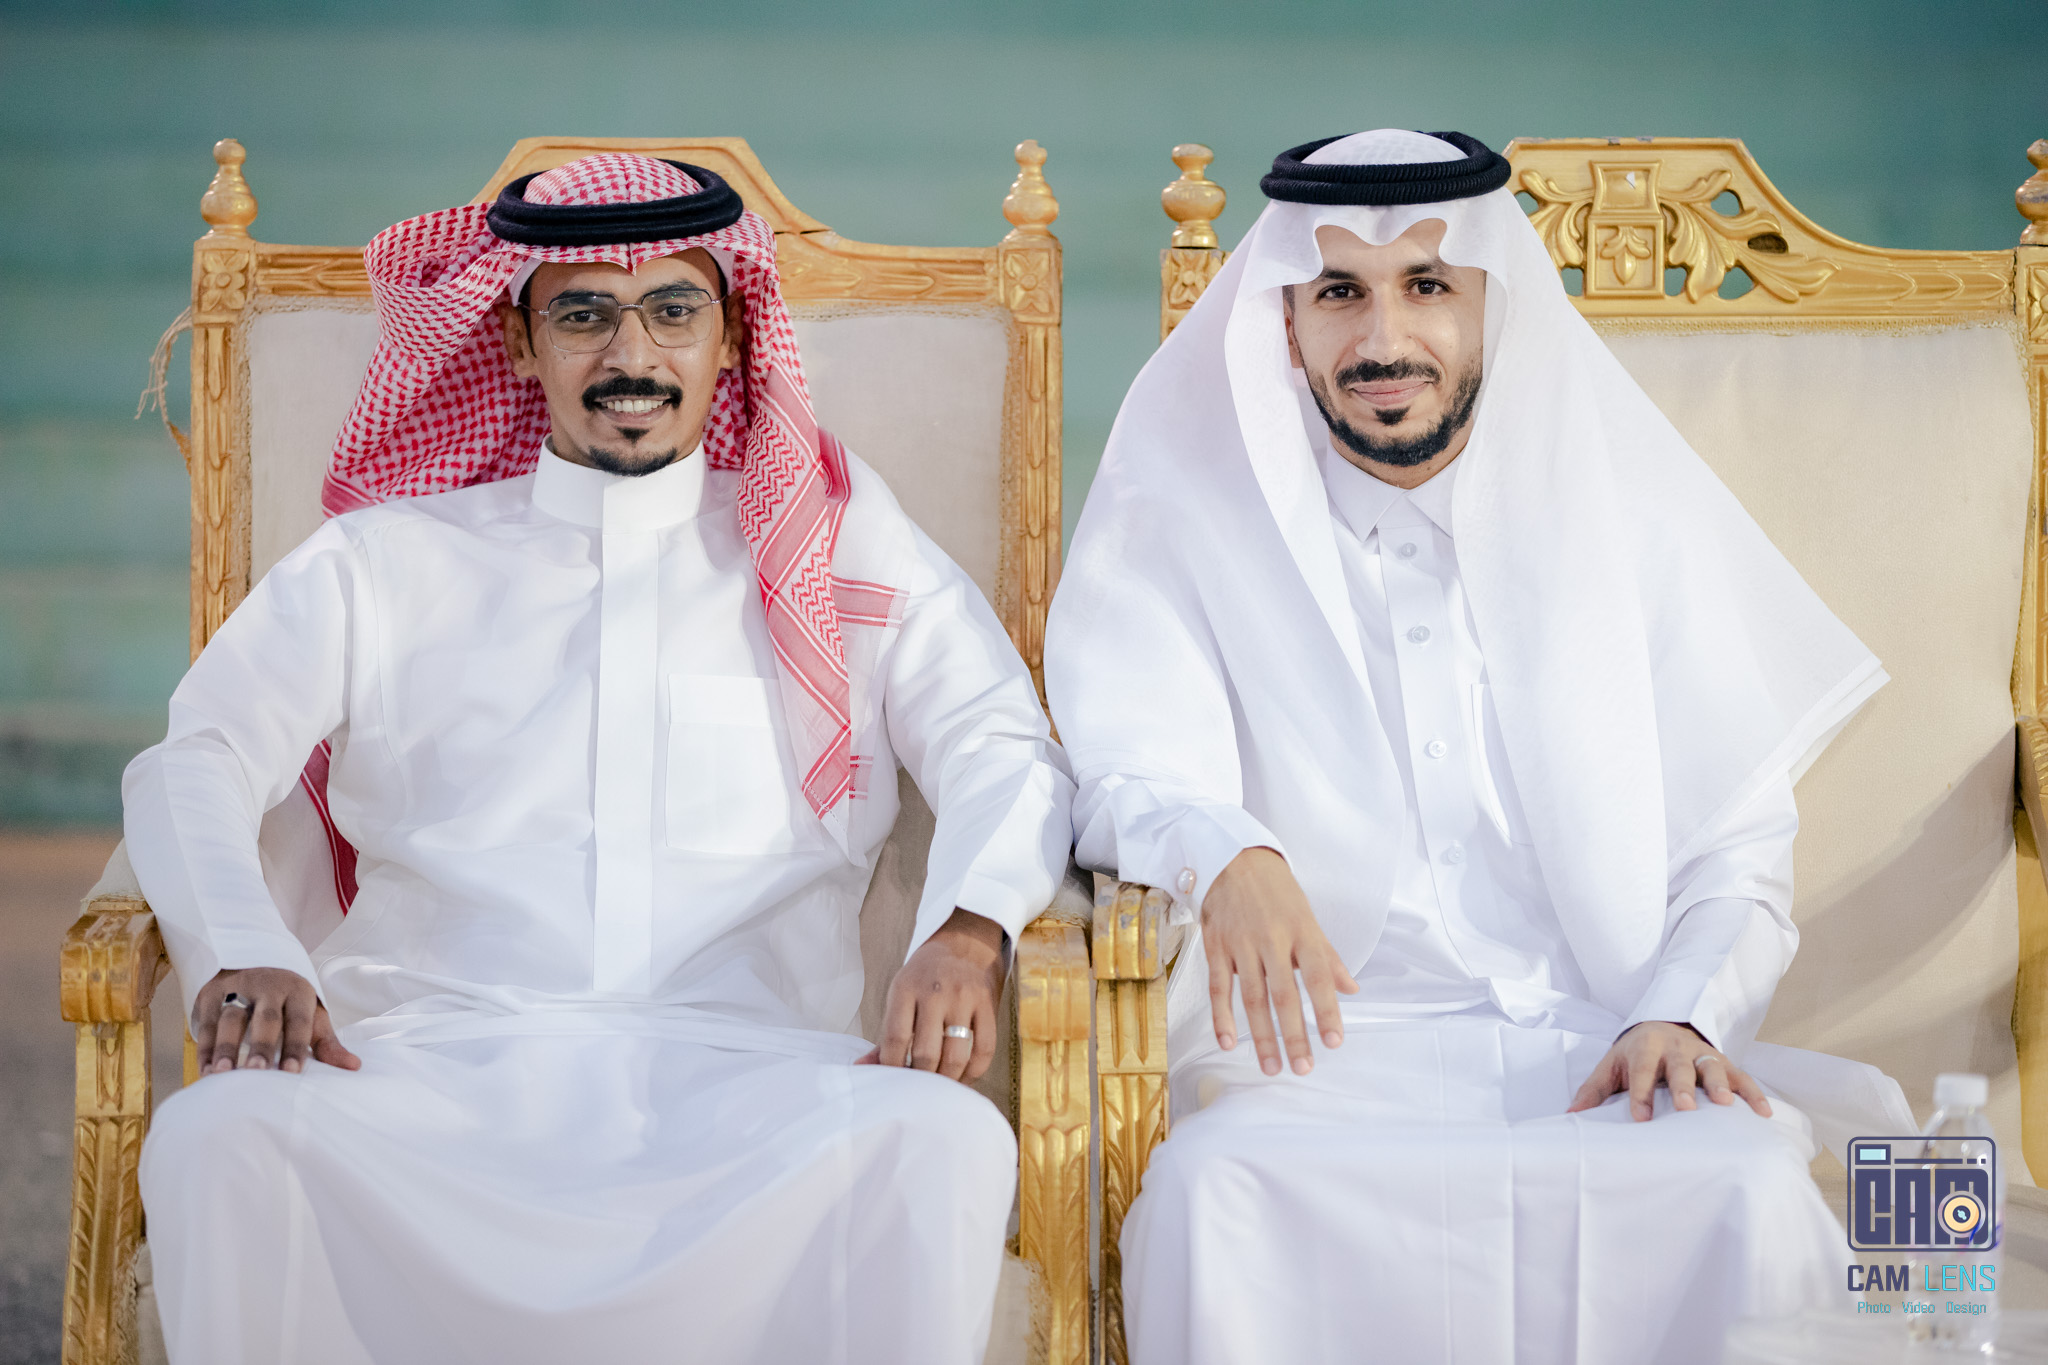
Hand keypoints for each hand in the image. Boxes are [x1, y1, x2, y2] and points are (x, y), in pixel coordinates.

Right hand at [194, 967, 361, 1076]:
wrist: (253, 961)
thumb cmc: (287, 1001)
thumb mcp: (310, 1014)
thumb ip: (327, 1043)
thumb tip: (353, 1067)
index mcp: (298, 991)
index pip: (299, 1020)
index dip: (296, 1046)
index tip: (291, 1073)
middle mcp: (268, 987)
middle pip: (265, 1018)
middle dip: (261, 1045)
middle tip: (257, 1072)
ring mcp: (237, 989)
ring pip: (230, 1018)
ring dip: (226, 1047)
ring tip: (223, 1074)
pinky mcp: (211, 995)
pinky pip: (206, 1023)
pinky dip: (205, 1048)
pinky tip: (207, 1071)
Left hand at [855, 909, 1005, 1083]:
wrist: (963, 946)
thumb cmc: (923, 980)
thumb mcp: (900, 996)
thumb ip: (886, 1036)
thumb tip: (862, 1068)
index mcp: (906, 988)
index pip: (895, 1038)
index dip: (891, 1067)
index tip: (893, 1079)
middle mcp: (935, 992)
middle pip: (925, 1052)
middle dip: (920, 1078)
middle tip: (918, 1085)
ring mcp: (964, 998)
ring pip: (956, 1056)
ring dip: (947, 1080)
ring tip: (940, 1085)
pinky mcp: (987, 1005)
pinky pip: (984, 1050)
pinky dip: (973, 1072)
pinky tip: (962, 1075)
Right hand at [1202, 847, 1357, 1076]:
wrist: (1232, 859)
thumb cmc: (1276, 891)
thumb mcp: (1308, 917)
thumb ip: (1328, 957)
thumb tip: (1351, 988)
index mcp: (1301, 931)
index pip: (1318, 976)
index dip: (1327, 1010)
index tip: (1334, 1041)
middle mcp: (1272, 939)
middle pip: (1284, 995)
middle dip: (1294, 1035)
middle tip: (1303, 1067)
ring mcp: (1241, 944)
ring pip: (1252, 998)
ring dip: (1262, 1036)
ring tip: (1272, 1066)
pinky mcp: (1216, 947)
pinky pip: (1219, 988)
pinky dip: (1222, 1017)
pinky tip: (1229, 1041)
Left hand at [1567, 1020, 1770, 1121]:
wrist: (1661, 1025)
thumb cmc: (1633, 1056)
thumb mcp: (1611, 1066)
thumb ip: (1594, 1091)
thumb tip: (1571, 1117)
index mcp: (1645, 1047)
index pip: (1642, 1071)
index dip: (1641, 1094)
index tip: (1640, 1119)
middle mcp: (1675, 1047)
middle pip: (1679, 1066)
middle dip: (1682, 1086)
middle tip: (1685, 1108)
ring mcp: (1701, 1053)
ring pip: (1711, 1066)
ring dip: (1719, 1084)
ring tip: (1725, 1104)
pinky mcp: (1723, 1061)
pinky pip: (1741, 1076)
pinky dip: (1753, 1093)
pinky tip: (1764, 1113)